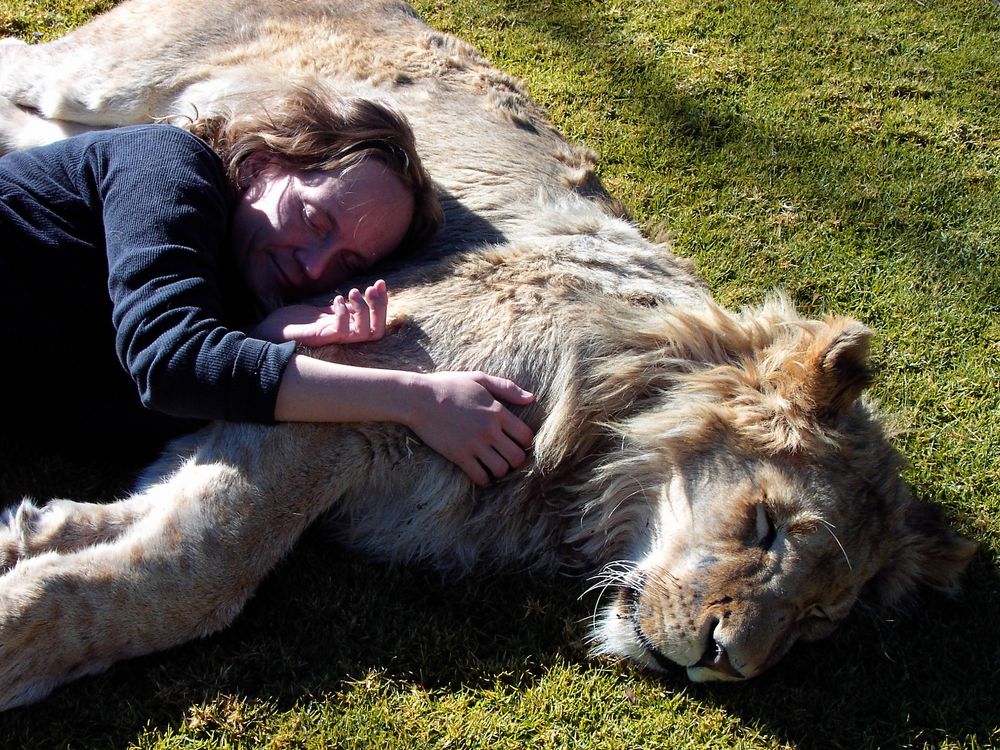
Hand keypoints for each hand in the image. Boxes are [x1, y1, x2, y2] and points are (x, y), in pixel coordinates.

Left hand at [251, 280, 387, 345]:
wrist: (267, 333)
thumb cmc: (292, 323)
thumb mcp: (319, 311)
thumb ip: (337, 309)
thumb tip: (355, 296)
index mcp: (346, 329)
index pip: (376, 323)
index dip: (382, 303)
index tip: (380, 283)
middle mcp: (343, 337)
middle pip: (377, 331)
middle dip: (379, 307)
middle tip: (372, 287)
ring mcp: (332, 338)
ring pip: (363, 333)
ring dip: (363, 309)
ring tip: (352, 292)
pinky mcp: (319, 338)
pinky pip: (340, 331)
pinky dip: (343, 314)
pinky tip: (337, 299)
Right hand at [407, 371, 534, 485]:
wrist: (418, 399)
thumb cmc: (448, 386)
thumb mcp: (479, 379)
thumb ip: (507, 388)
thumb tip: (531, 399)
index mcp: (497, 411)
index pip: (526, 436)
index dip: (525, 442)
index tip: (516, 442)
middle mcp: (489, 430)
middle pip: (517, 457)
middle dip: (515, 459)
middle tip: (506, 456)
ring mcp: (474, 445)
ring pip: (501, 469)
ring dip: (500, 470)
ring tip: (493, 464)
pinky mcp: (459, 456)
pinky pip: (481, 477)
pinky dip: (484, 478)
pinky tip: (480, 471)